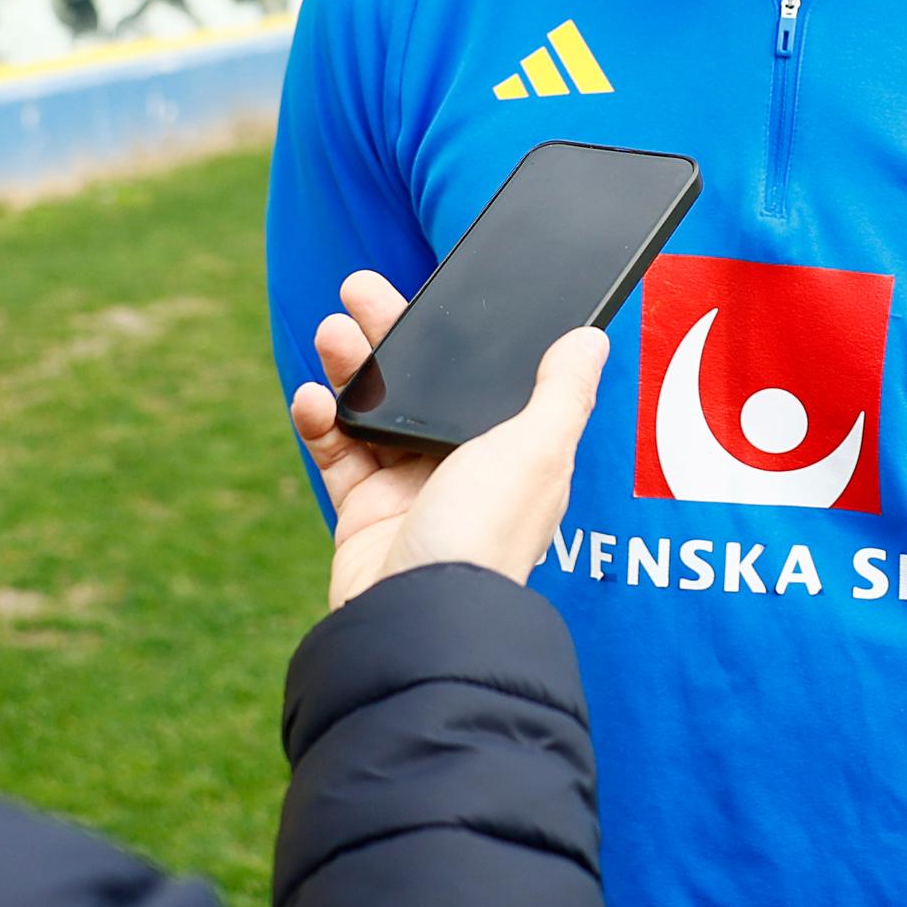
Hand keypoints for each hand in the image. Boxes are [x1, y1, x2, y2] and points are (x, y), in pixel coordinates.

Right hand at [292, 269, 609, 610]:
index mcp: (514, 452)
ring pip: (375, 410)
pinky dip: (321, 420)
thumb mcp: (538, 451)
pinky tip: (313, 398)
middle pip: (423, 384)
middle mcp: (464, 468)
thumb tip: (592, 338)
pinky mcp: (365, 514)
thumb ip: (562, 392)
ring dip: (351, 367)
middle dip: (391, 335)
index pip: (485, 377)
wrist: (417, 616)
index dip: (458, 335)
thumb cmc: (486, 536)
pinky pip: (337, 453)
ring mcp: (411, 491)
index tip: (432, 293)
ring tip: (331, 334)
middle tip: (358, 290)